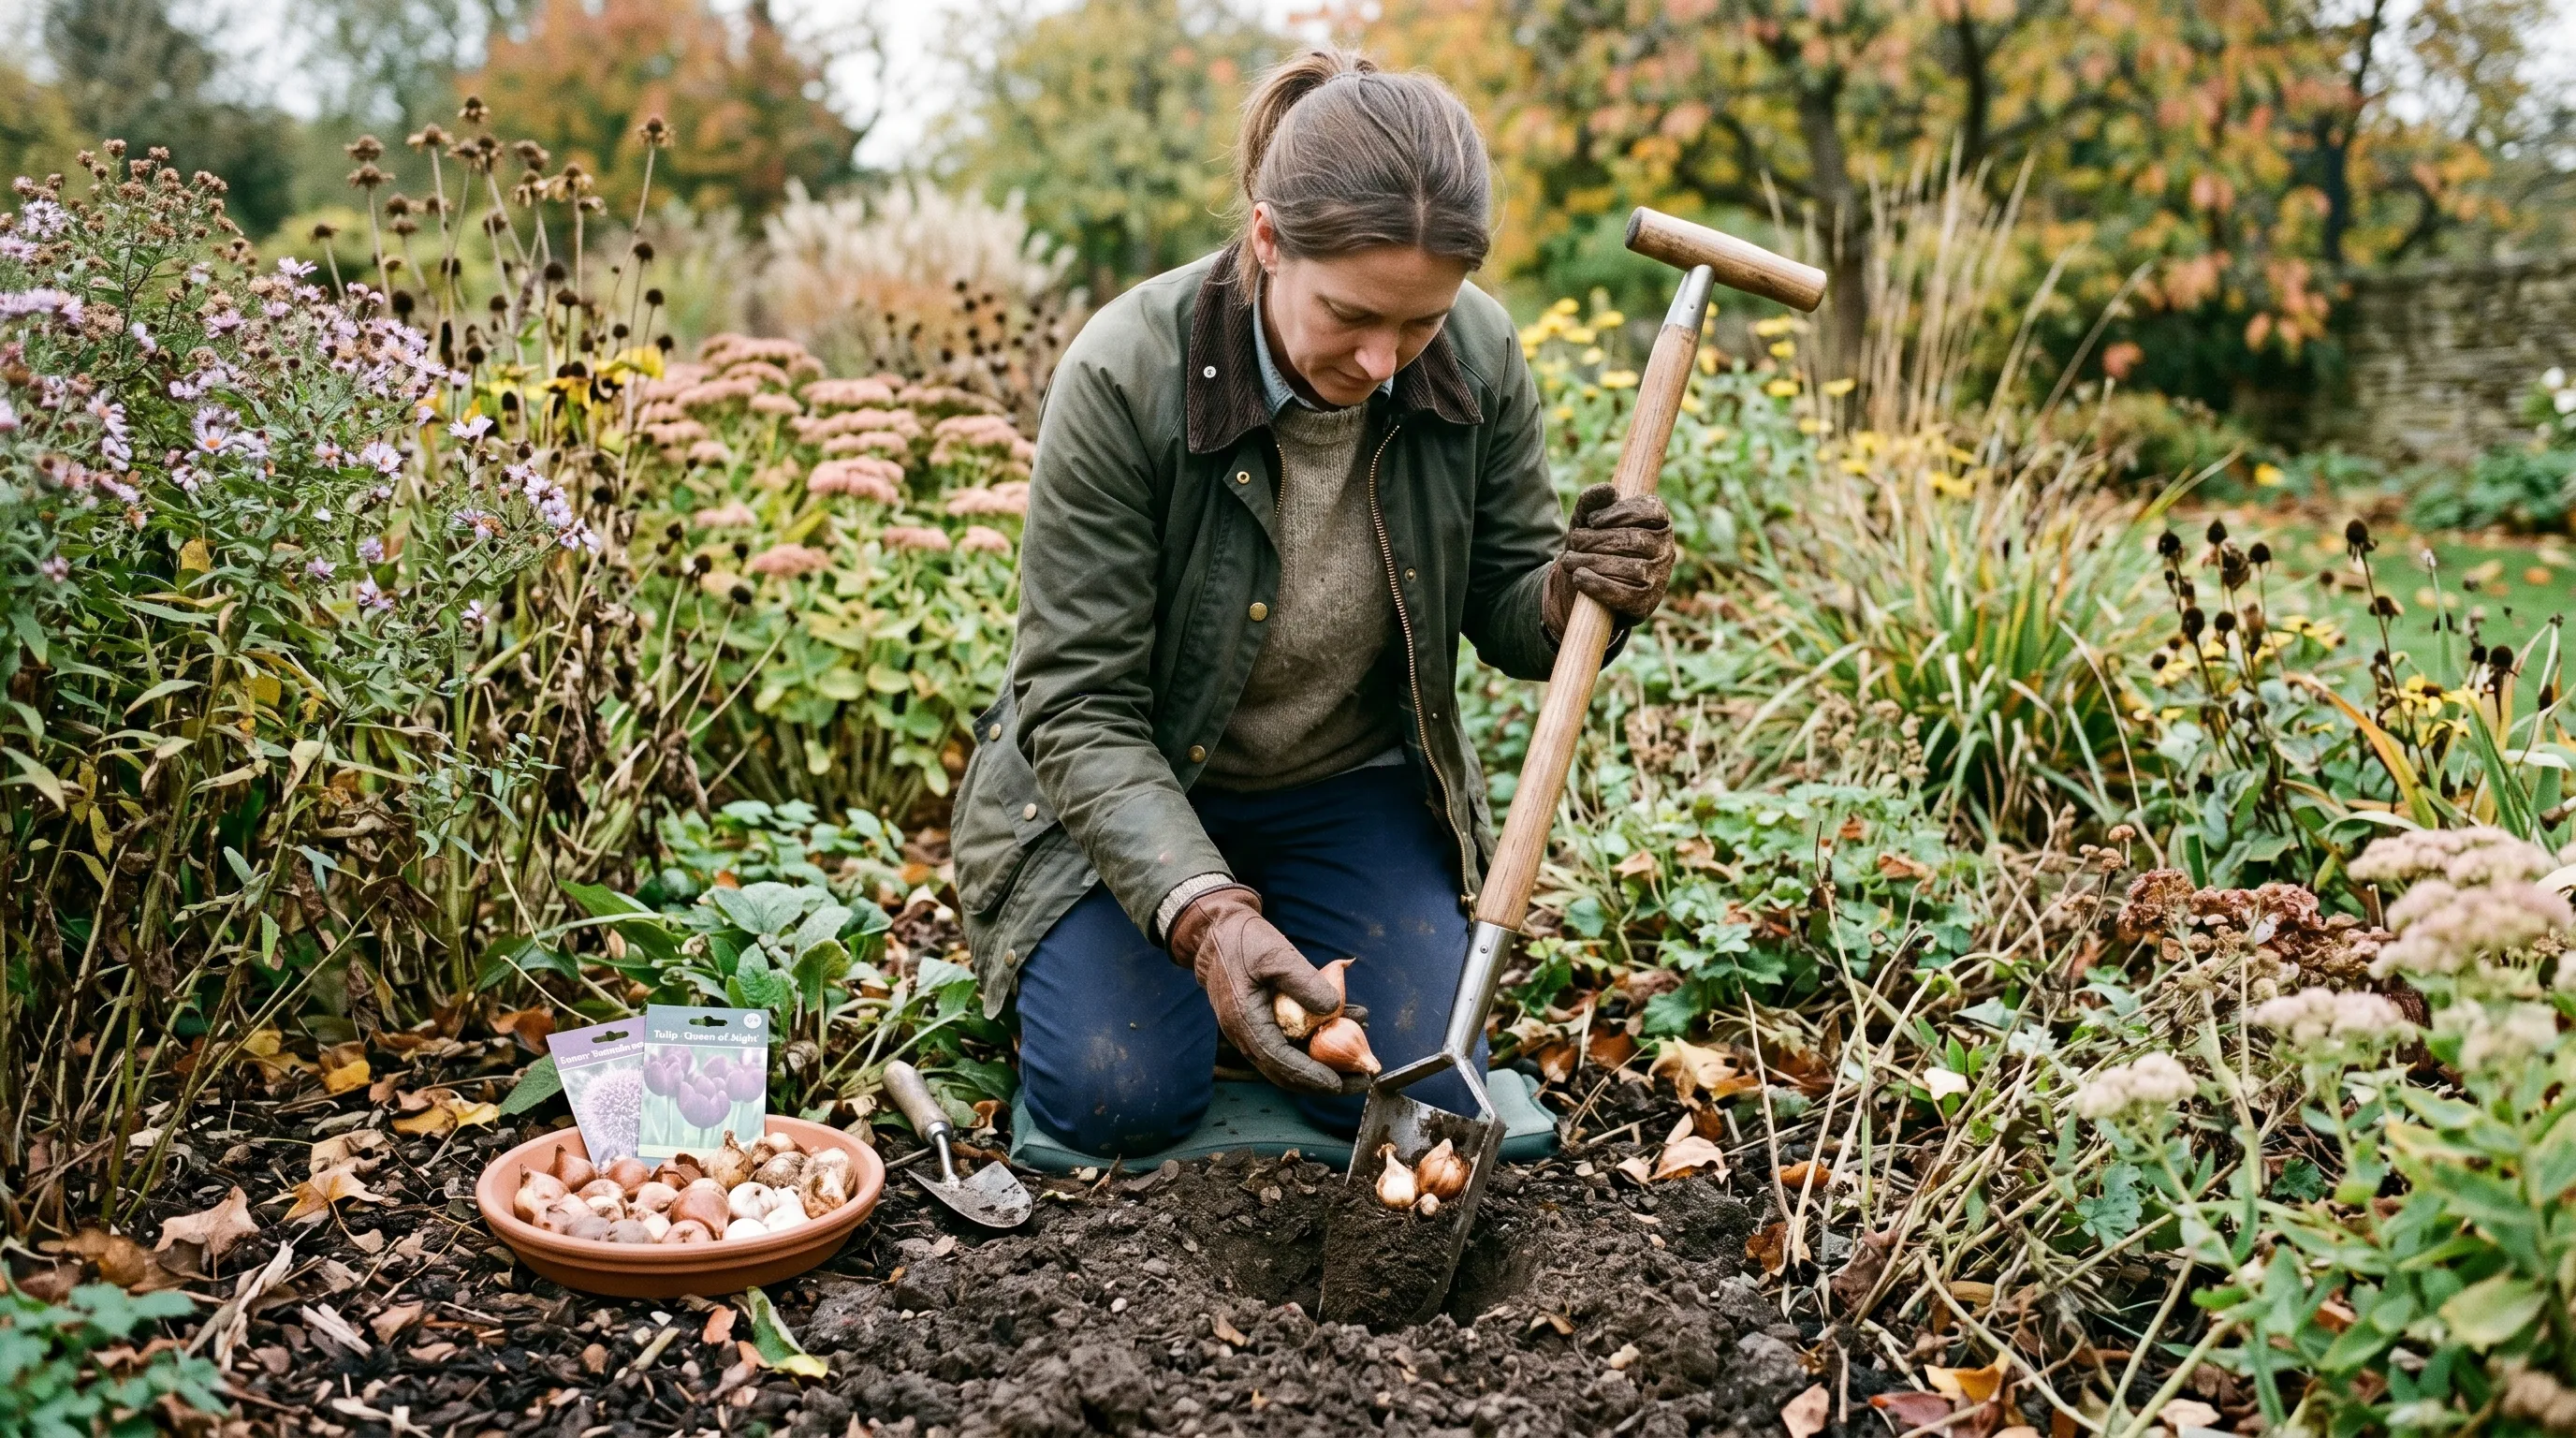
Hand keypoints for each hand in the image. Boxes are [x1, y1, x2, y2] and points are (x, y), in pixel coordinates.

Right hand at [1167, 886, 1350, 1094]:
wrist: (1218, 934)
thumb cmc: (1244, 942)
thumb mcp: (1276, 955)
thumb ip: (1304, 982)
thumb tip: (1334, 1009)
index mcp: (1245, 1022)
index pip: (1279, 1061)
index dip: (1311, 1076)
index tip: (1339, 1084)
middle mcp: (1247, 1035)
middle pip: (1288, 1072)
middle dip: (1326, 1080)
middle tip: (1362, 1080)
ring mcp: (1255, 1031)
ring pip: (1293, 1058)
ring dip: (1327, 1058)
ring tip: (1362, 1050)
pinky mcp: (1265, 1023)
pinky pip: (1293, 1040)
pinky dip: (1319, 1037)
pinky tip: (1347, 1020)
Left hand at [1543, 482, 1675, 635]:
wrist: (1585, 586)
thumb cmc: (1592, 546)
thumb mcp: (1588, 522)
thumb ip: (1593, 501)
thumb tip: (1608, 490)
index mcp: (1659, 522)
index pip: (1650, 510)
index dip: (1620, 513)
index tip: (1592, 520)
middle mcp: (1665, 549)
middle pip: (1635, 540)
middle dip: (1598, 540)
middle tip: (1575, 541)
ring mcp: (1659, 577)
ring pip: (1630, 568)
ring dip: (1593, 562)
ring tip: (1569, 561)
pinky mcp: (1646, 602)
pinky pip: (1626, 595)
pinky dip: (1599, 585)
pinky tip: (1579, 578)